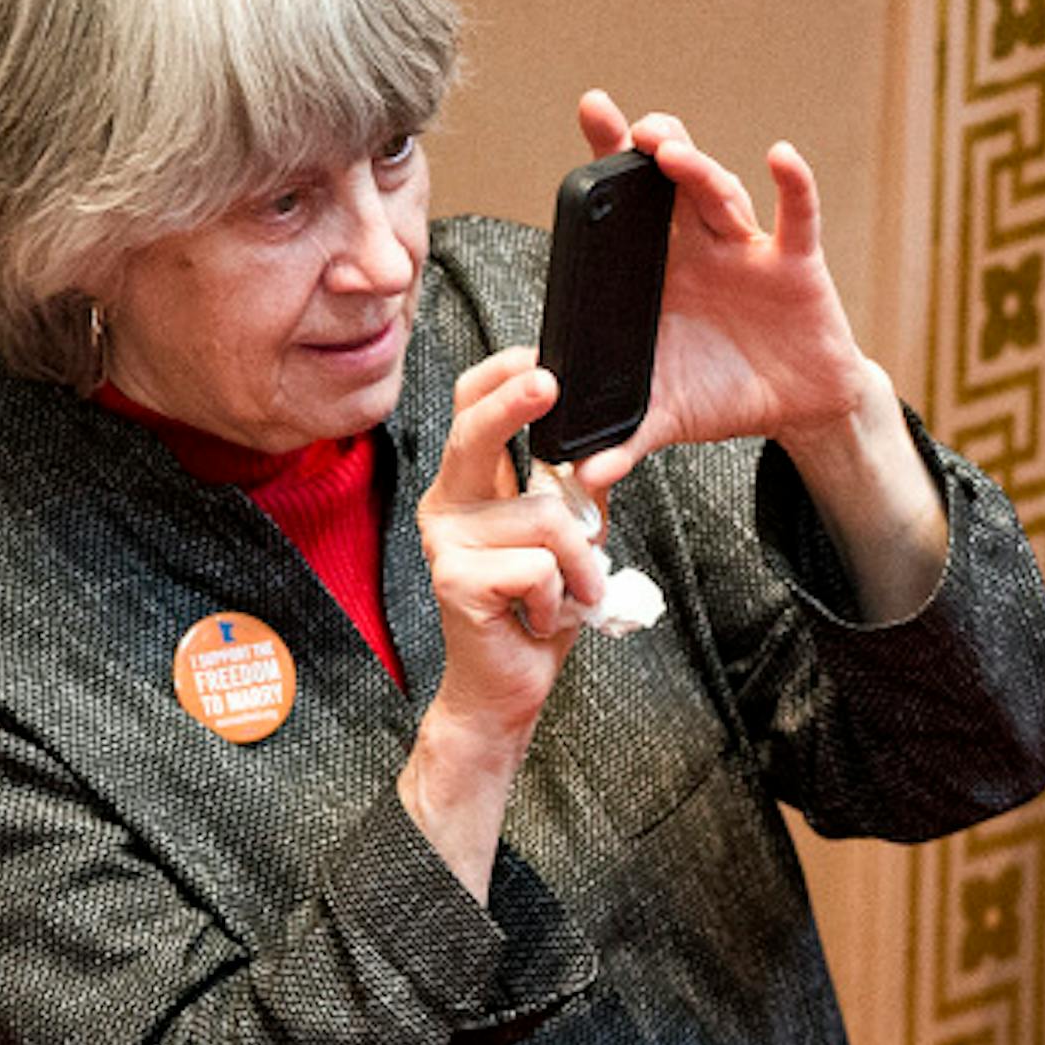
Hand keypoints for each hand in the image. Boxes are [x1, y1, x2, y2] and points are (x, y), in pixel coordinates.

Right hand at [400, 347, 605, 899]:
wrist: (506, 687)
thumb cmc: (536, 611)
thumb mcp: (567, 540)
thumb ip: (573, 492)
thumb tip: (599, 448)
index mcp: (467, 486)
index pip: (467, 408)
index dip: (500, 375)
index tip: (542, 356)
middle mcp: (445, 505)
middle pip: (475, 434)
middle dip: (515, 403)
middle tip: (549, 380)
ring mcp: (444, 542)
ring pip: (544, 518)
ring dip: (582, 564)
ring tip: (574, 594)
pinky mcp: (454, 580)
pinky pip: (538, 566)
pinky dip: (560, 598)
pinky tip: (541, 618)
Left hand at [568, 89, 879, 495]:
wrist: (795, 408)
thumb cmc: (723, 393)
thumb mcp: (667, 415)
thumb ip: (626, 439)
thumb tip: (583, 476)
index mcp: (656, 272)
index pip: (624, 210)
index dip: (607, 160)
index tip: (589, 112)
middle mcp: (697, 248)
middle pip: (669, 183)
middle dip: (648, 149)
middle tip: (625, 128)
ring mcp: (746, 251)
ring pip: (719, 195)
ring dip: (695, 170)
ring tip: (666, 150)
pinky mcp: (794, 266)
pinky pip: (795, 218)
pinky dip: (792, 185)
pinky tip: (780, 156)